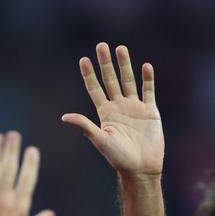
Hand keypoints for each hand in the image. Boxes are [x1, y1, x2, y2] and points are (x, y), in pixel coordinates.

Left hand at [62, 43, 162, 177]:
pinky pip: (148, 91)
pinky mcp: (150, 112)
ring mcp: (135, 108)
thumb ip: (85, 126)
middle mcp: (119, 107)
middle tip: (101, 46)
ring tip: (120, 48)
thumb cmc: (119, 158)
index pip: (95, 89)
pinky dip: (147, 79)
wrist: (141, 169)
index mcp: (105, 114)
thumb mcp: (100, 140)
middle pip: (111, 80)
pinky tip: (145, 66)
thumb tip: (64, 117)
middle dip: (106, 64)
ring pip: (129, 81)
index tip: (83, 60)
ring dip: (125, 65)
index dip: (89, 75)